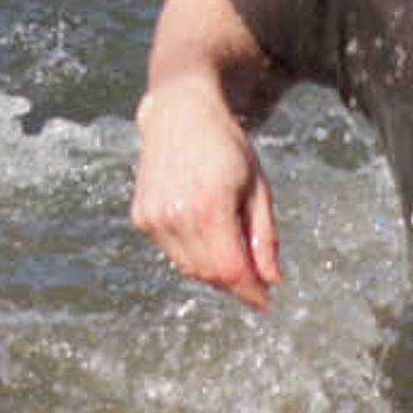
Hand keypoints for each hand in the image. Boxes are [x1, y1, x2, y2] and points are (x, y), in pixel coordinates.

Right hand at [131, 78, 282, 309]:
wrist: (179, 111)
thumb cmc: (224, 143)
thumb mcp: (257, 186)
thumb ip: (263, 236)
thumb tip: (271, 279)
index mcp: (210, 206)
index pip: (231, 270)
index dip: (250, 292)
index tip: (265, 302)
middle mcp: (176, 215)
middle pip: (209, 274)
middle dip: (234, 282)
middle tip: (255, 277)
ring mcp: (154, 218)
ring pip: (187, 267)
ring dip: (212, 270)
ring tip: (230, 247)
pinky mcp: (141, 217)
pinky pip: (170, 252)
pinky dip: (191, 253)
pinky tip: (204, 231)